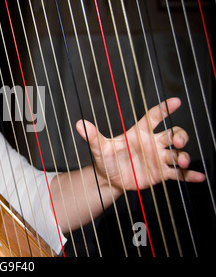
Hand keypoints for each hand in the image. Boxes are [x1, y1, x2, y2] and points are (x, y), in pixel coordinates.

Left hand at [76, 98, 205, 192]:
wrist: (110, 177)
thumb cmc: (106, 158)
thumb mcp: (100, 148)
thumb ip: (93, 136)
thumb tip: (79, 124)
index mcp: (139, 133)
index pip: (154, 117)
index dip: (164, 109)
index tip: (176, 101)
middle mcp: (152, 143)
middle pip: (172, 134)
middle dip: (179, 135)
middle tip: (177, 141)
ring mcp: (158, 158)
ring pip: (177, 153)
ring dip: (184, 156)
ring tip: (182, 162)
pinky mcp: (161, 173)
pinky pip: (178, 174)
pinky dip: (189, 175)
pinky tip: (199, 178)